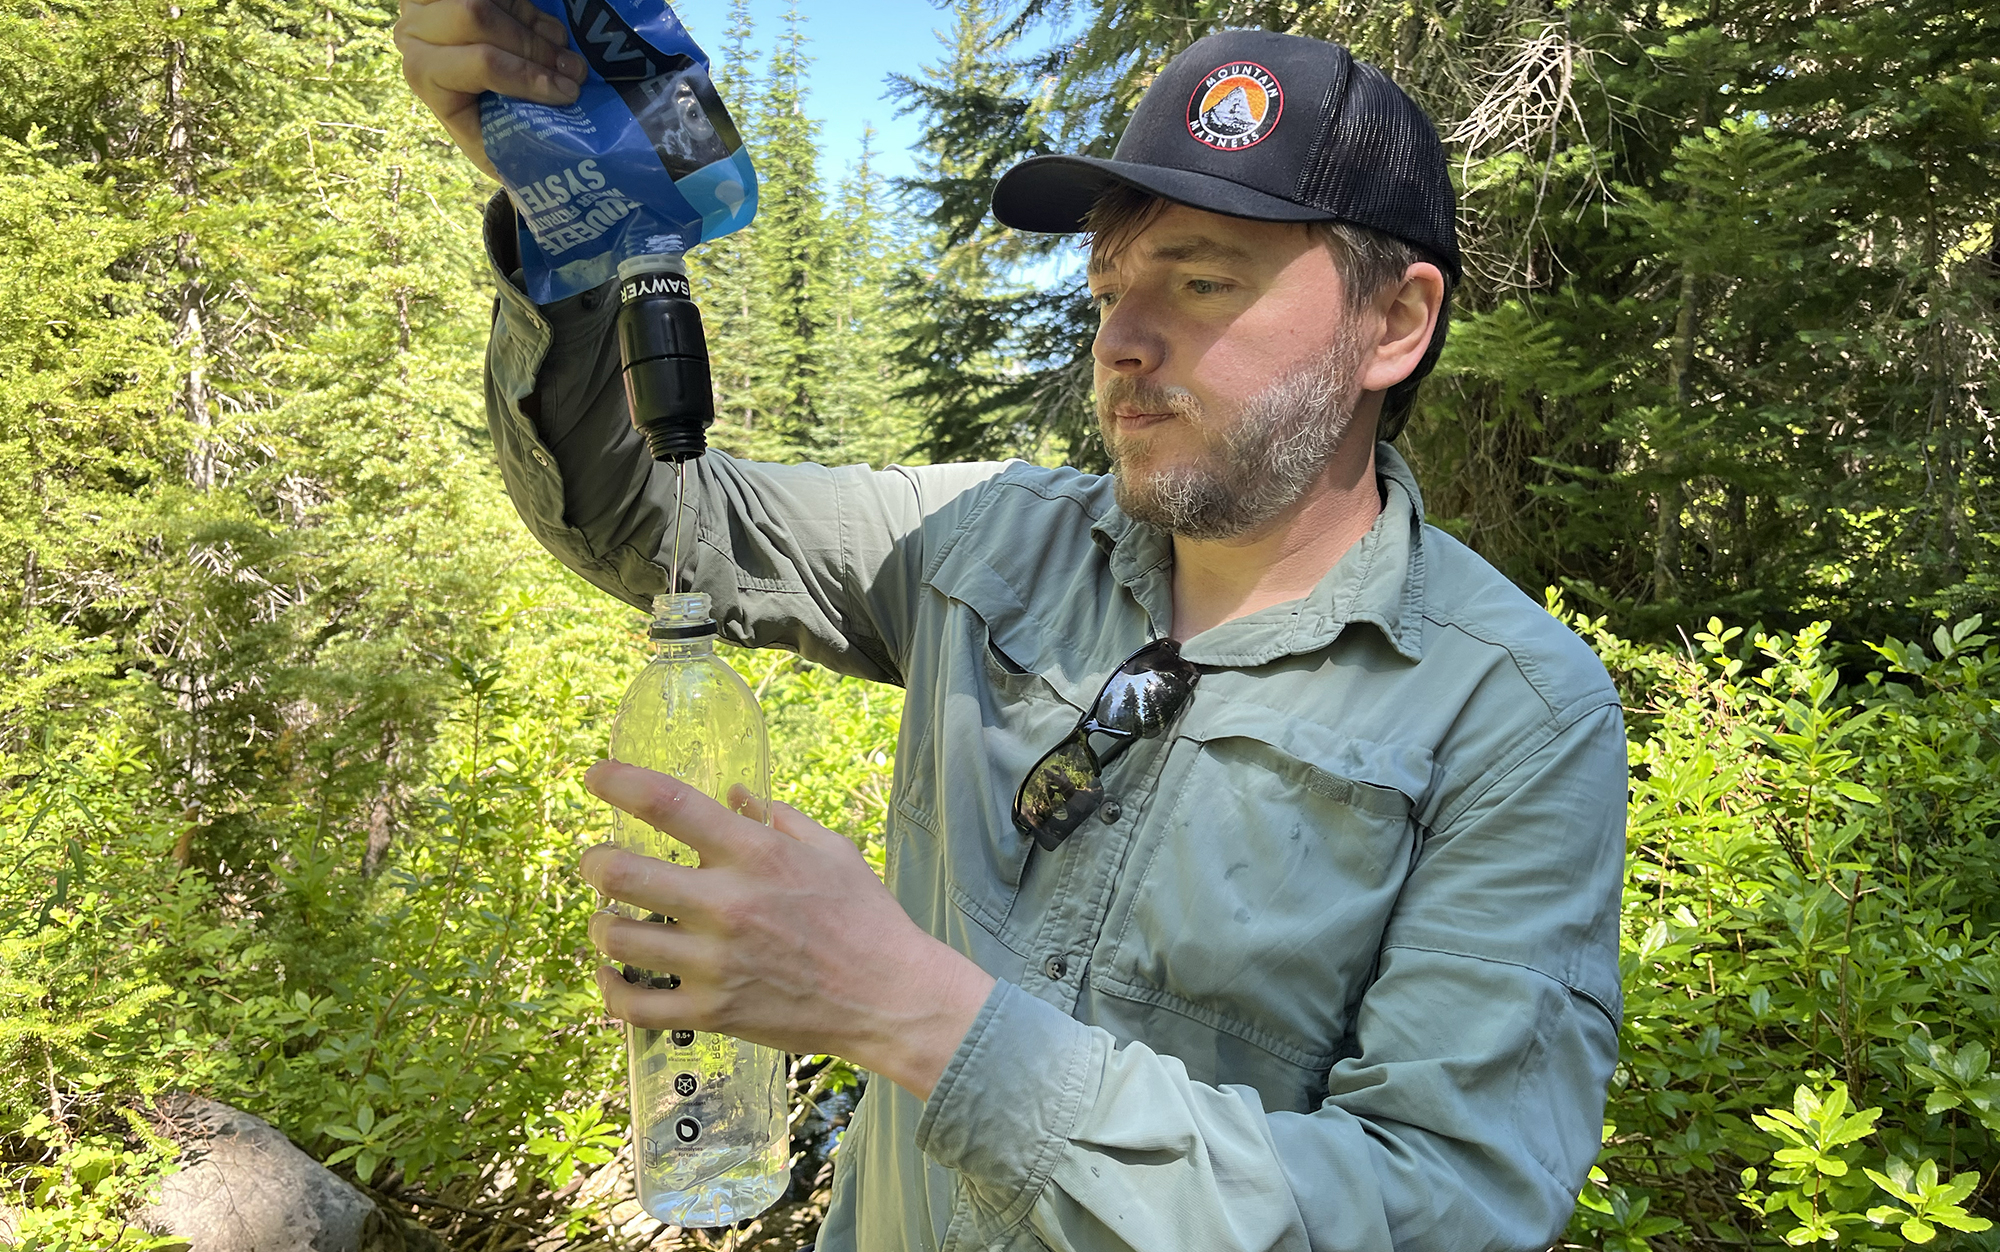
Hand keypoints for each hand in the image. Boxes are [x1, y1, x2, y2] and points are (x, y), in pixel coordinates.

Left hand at [393, 0, 586, 177]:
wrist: (473, 112)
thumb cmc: (488, 135)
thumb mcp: (496, 146)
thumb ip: (514, 134)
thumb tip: (566, 120)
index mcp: (424, 73)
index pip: (477, 62)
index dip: (526, 74)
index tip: (566, 93)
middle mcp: (417, 31)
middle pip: (477, 16)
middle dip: (535, 46)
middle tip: (574, 71)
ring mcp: (432, 3)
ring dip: (535, 26)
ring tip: (564, 51)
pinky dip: (531, 11)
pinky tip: (547, 35)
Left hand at [579, 760, 996, 1100]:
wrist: (890, 998)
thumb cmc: (867, 918)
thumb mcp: (832, 850)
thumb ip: (779, 817)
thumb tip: (733, 793)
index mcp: (757, 855)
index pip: (670, 804)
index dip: (620, 782)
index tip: (596, 776)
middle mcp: (727, 905)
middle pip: (621, 874)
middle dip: (594, 862)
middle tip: (597, 862)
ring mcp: (714, 963)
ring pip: (618, 938)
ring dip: (602, 923)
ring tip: (610, 918)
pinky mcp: (712, 1013)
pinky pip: (633, 1005)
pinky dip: (609, 988)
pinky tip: (610, 971)